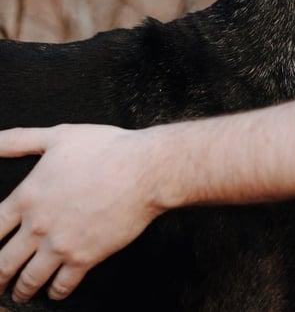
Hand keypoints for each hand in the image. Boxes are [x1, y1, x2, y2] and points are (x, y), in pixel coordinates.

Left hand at [0, 124, 162, 302]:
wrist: (144, 170)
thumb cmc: (105, 149)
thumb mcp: (59, 136)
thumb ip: (20, 140)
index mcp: (28, 197)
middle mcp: (38, 227)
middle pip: (3, 263)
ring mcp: (60, 246)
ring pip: (28, 280)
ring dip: (20, 291)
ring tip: (19, 294)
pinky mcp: (84, 258)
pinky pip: (61, 286)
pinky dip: (54, 293)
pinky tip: (53, 291)